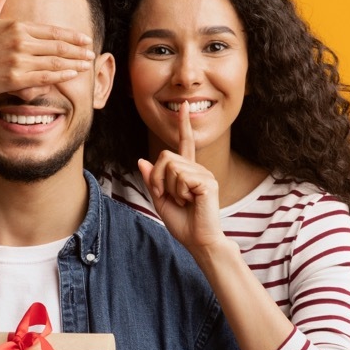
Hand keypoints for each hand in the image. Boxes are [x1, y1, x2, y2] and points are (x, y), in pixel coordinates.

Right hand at [0, 0, 95, 97]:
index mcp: (17, 26)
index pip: (52, 31)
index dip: (72, 36)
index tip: (84, 39)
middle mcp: (20, 42)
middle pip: (58, 46)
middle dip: (78, 49)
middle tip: (91, 52)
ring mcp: (18, 61)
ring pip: (54, 61)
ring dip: (74, 63)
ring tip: (87, 64)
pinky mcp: (15, 79)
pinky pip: (44, 76)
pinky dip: (61, 75)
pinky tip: (72, 74)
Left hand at [137, 101, 226, 253]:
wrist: (198, 241)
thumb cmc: (183, 224)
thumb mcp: (160, 201)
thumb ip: (152, 180)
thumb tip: (142, 161)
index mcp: (189, 172)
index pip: (185, 144)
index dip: (184, 125)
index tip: (184, 107)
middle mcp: (198, 169)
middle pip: (165, 157)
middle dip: (158, 179)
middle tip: (168, 197)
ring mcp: (204, 174)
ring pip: (171, 167)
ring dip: (169, 188)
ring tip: (183, 201)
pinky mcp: (207, 181)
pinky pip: (180, 177)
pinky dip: (178, 192)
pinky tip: (190, 201)